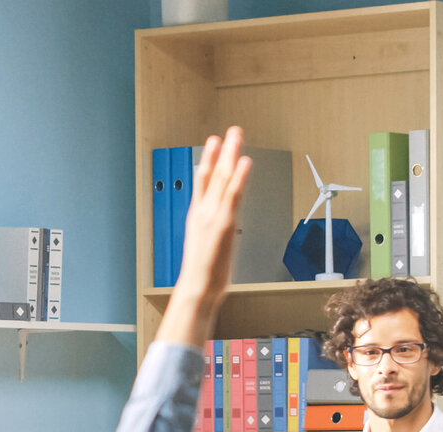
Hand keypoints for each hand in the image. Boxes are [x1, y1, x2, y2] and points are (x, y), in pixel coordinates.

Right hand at [157, 128, 253, 347]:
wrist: (197, 288)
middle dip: (222, 151)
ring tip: (237, 137)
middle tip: (230, 132)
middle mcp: (203, 211)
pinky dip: (239, 177)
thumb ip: (212, 233)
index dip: (209, 160)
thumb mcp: (206, 247)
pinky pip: (233, 195)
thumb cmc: (202, 274)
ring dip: (231, 155)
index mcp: (198, 216)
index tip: (214, 143)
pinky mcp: (223, 223)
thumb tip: (219, 231)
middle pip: (213, 174)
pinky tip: (244, 162)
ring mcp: (212, 216)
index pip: (203, 181)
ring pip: (223, 179)